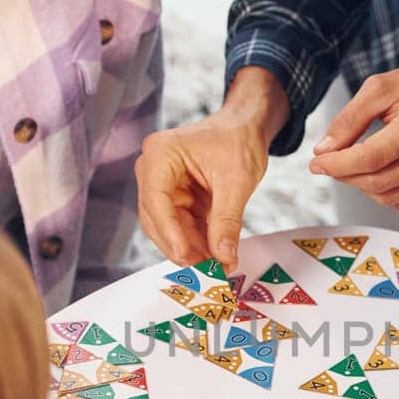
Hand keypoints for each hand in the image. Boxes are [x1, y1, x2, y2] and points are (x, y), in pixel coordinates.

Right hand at [136, 67, 284, 270]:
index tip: (186, 257)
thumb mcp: (237, 181)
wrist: (245, 127)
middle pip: (156, 218)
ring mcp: (161, 184)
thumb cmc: (239, 140)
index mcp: (160, 154)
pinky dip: (195, 242)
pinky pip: (179, 226)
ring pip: (166, 227)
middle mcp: (152, 169)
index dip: (170, 232)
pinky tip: (213, 256)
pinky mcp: (174, 197)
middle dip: (180, 246)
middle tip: (205, 271)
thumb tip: (223, 258)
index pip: (156, 200)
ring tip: (214, 267)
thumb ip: (226, 222)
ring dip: (188, 248)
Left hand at [308, 52, 398, 213]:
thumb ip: (349, 119)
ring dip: (365, 185)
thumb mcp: (382, 87)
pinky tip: (386, 171)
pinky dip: (387, 193)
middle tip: (331, 163)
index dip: (337, 165)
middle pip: (376, 182)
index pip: (369, 159)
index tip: (316, 163)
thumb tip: (324, 152)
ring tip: (360, 163)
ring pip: (388, 198)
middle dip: (345, 175)